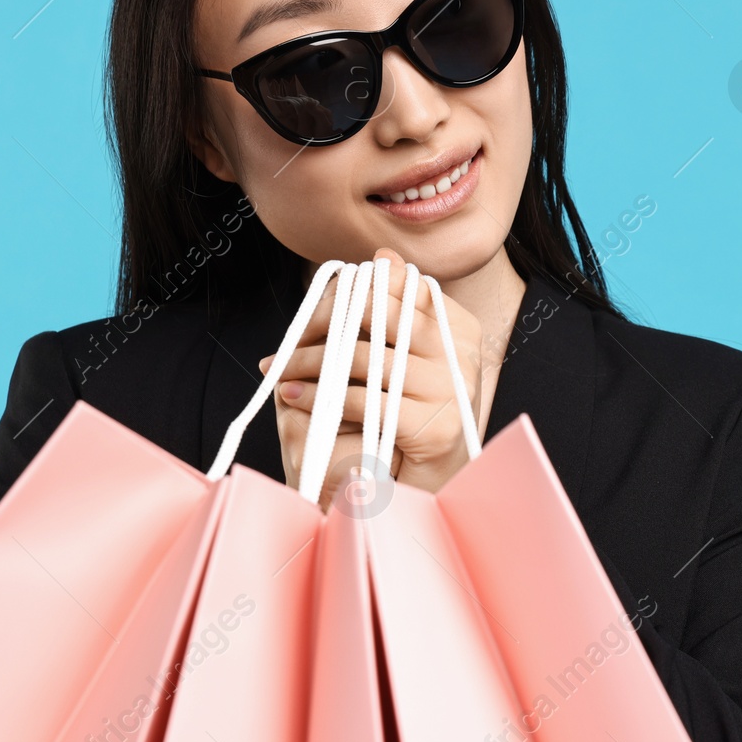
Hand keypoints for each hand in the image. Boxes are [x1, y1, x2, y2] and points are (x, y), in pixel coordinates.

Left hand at [258, 247, 484, 509]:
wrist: (431, 486)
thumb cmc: (413, 418)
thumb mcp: (407, 357)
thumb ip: (396, 308)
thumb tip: (385, 255)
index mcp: (459, 326)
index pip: (393, 288)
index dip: (343, 296)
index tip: (309, 315)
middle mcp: (462, 352)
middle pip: (373, 314)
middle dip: (320, 324)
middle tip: (287, 342)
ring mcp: (453, 389)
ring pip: (360, 358)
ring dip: (308, 363)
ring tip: (280, 370)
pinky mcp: (436, 427)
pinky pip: (362, 400)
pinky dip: (319, 397)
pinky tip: (293, 395)